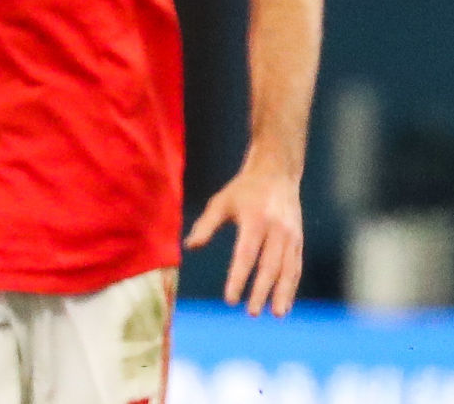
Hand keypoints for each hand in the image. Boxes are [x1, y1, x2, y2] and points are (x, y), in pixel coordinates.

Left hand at [185, 162, 303, 315]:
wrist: (276, 174)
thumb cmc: (243, 191)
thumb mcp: (221, 202)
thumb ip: (206, 225)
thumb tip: (190, 247)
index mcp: (255, 220)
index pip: (246, 255)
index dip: (238, 278)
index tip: (230, 299)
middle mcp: (277, 230)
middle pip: (269, 266)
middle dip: (261, 291)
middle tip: (251, 312)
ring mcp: (291, 236)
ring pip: (288, 270)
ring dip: (282, 293)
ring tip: (275, 314)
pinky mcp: (298, 241)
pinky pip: (296, 267)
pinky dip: (291, 287)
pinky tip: (284, 303)